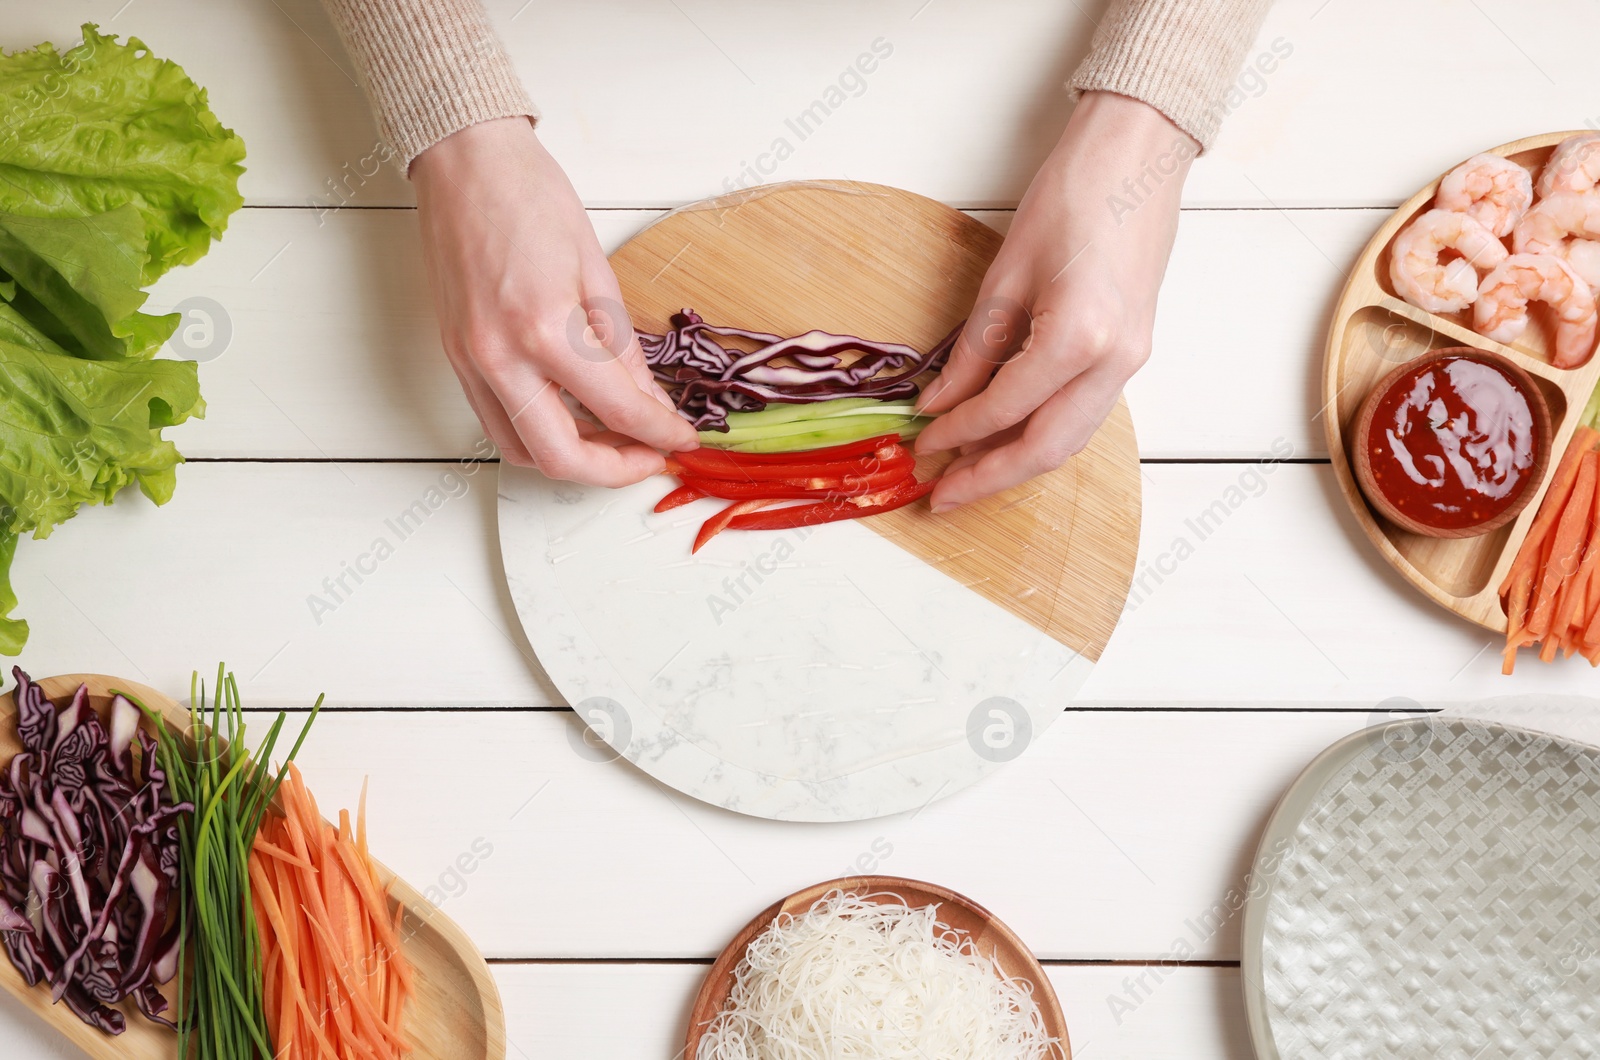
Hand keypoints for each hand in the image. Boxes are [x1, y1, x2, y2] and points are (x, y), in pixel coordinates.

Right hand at [411, 118, 697, 484]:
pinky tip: (572, 419)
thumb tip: (649, 402)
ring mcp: (471, 362)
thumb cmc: (529, 195)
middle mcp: (500, 357)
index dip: (659, 433)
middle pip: (561, 458)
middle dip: (614, 470)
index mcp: (545, 329)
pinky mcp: (456, 358)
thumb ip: (623, 350)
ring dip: (572, 460)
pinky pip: (497, 422)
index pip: (616, 409)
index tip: (683, 439)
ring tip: (614, 442)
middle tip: (650, 456)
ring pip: (521, 452)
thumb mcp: (598, 271)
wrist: (464, 160)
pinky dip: (537, 435)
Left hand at [914, 91, 1194, 510]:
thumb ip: (974, 349)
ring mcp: (1132, 361)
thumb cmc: (1075, 194)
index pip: (1005, 407)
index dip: (958, 432)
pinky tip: (1006, 436)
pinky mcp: (1133, 354)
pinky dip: (1043, 432)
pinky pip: (1084, 412)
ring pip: (1071, 439)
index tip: (922, 444)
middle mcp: (1115, 361)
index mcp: (1080, 337)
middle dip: (990, 476)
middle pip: (1047, 447)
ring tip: (968, 474)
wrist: (1138, 153)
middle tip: (942, 496)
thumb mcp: (1006, 274)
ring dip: (1017, 462)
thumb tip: (940, 401)